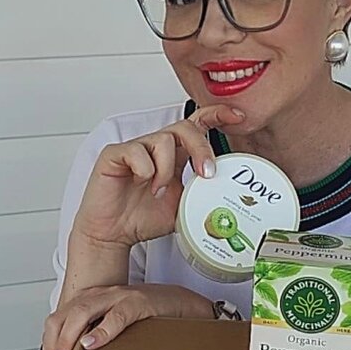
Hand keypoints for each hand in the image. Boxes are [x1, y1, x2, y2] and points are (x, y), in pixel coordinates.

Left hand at [38, 284, 213, 349]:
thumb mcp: (118, 333)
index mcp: (92, 303)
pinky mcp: (140, 301)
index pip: (58, 323)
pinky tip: (91, 345)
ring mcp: (118, 297)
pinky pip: (117, 315)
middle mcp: (100, 296)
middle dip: (53, 348)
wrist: (186, 303)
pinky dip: (102, 330)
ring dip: (68, 340)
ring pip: (81, 313)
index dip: (48, 349)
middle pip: (63, 317)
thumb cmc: (152, 320)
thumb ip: (98, 343)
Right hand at [73, 104, 245, 249]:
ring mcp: (135, 149)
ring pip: (163, 139)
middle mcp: (156, 148)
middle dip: (200, 148)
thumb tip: (224, 191)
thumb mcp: (184, 208)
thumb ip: (201, 194)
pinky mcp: (115, 154)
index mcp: (174, 157)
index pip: (197, 125)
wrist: (113, 234)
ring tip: (158, 190)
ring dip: (167, 169)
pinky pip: (137, 151)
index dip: (217, 115)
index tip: (237, 117)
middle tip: (205, 173)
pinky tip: (141, 184)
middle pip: (185, 127)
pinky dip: (145, 170)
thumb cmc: (141, 219)